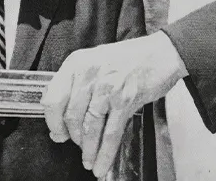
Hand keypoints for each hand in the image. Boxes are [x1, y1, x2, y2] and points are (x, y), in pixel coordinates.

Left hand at [41, 32, 187, 177]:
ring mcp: (107, 87)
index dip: (53, 122)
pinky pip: (111, 133)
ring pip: (89, 127)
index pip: (52, 99)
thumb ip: (77, 83)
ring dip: (89, 150)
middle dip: (73, 138)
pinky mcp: (125, 99)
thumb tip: (61, 116)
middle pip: (71, 116)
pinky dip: (105, 152)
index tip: (58, 133)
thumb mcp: (96, 61)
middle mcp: (89, 73)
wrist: (162, 52)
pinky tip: (102, 163)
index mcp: (77, 62)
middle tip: (78, 148)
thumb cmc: (130, 57)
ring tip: (89, 161)